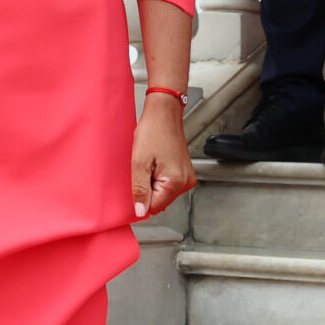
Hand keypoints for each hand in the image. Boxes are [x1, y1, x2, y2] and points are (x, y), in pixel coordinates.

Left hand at [131, 92, 194, 220]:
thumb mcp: (139, 162)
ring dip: (153, 182)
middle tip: (144, 168)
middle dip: (148, 189)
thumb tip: (140, 211)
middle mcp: (186, 182)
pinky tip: (155, 162)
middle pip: (160, 201)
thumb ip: (140, 190)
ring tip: (150, 163)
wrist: (164, 113)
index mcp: (176, 182)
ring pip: (164, 193)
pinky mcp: (184, 172)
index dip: (142, 197)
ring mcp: (187, 177)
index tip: (137, 182)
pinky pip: (168, 183)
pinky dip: (159, 177)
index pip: (155, 207)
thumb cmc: (152, 131)